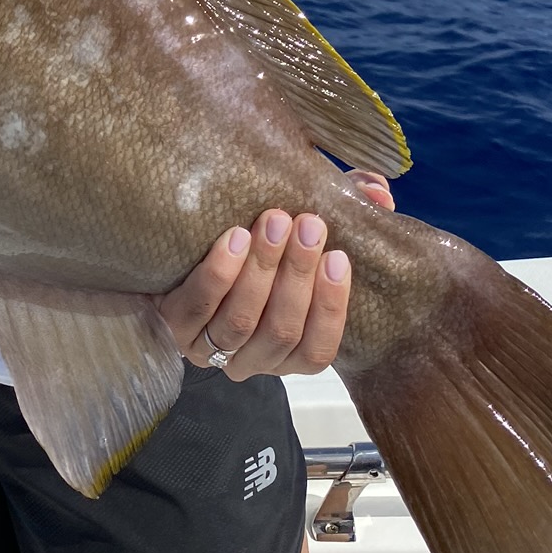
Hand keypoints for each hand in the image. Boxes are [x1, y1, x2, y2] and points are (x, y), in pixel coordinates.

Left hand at [156, 171, 395, 379]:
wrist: (176, 252)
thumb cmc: (253, 241)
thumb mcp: (299, 231)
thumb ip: (343, 211)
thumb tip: (379, 193)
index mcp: (287, 351)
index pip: (317, 350)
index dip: (331, 308)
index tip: (339, 257)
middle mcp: (250, 359)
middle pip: (281, 331)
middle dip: (298, 275)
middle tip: (308, 224)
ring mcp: (208, 349)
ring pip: (241, 322)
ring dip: (261, 269)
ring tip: (273, 222)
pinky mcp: (173, 328)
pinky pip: (197, 308)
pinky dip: (219, 273)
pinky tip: (234, 239)